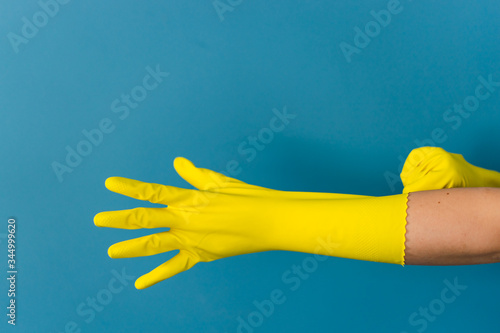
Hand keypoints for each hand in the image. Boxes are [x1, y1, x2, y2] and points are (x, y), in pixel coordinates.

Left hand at [94, 157, 285, 288]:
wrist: (268, 221)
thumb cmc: (246, 197)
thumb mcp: (219, 181)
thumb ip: (194, 174)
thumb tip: (178, 163)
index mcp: (188, 198)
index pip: (152, 192)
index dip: (129, 187)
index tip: (110, 184)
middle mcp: (184, 220)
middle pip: (144, 219)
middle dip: (119, 219)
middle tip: (99, 220)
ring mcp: (191, 240)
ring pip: (153, 245)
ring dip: (130, 247)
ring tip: (111, 251)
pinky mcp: (201, 255)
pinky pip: (174, 267)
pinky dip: (156, 276)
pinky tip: (139, 283)